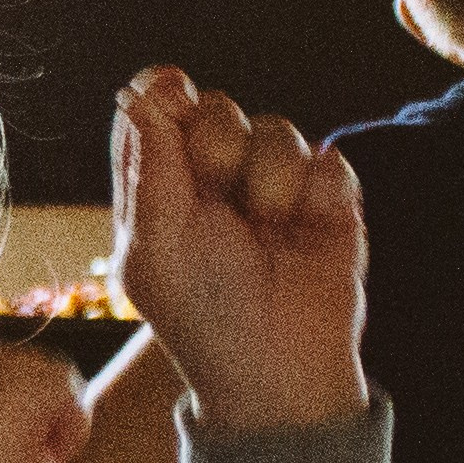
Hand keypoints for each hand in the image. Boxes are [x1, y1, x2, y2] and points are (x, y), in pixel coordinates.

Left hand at [110, 67, 367, 435]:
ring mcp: (274, 186)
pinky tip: (305, 233)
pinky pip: (326, 158)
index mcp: (161, 187)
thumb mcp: (157, 247)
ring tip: (267, 231)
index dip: (165, 95)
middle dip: (217, 146)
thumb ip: (149, 167)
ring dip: (270, 179)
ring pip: (275, 129)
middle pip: (216, 107)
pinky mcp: (327, 198)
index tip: (173, 93)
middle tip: (219, 199)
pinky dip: (316, 193)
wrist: (281, 369)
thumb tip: (136, 94)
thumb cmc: (204, 317)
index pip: (156, 110)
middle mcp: (216, 179)